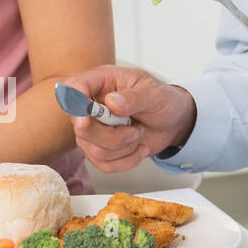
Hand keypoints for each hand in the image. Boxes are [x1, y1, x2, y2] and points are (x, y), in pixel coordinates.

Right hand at [64, 66, 196, 171]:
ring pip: (94, 150)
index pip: (74, 88)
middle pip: (82, 129)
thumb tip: (112, 102)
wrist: (174, 121)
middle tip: (137, 127)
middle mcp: (91, 106)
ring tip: (139, 133)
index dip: (74, 103)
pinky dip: (127, 160)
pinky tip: (139, 148)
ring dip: (125, 147)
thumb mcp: (155, 93)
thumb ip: (135, 97)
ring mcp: (93, 130)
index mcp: (102, 82)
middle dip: (114, 135)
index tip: (86, 118)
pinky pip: (105, 165)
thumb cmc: (163, 99)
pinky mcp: (100, 149)